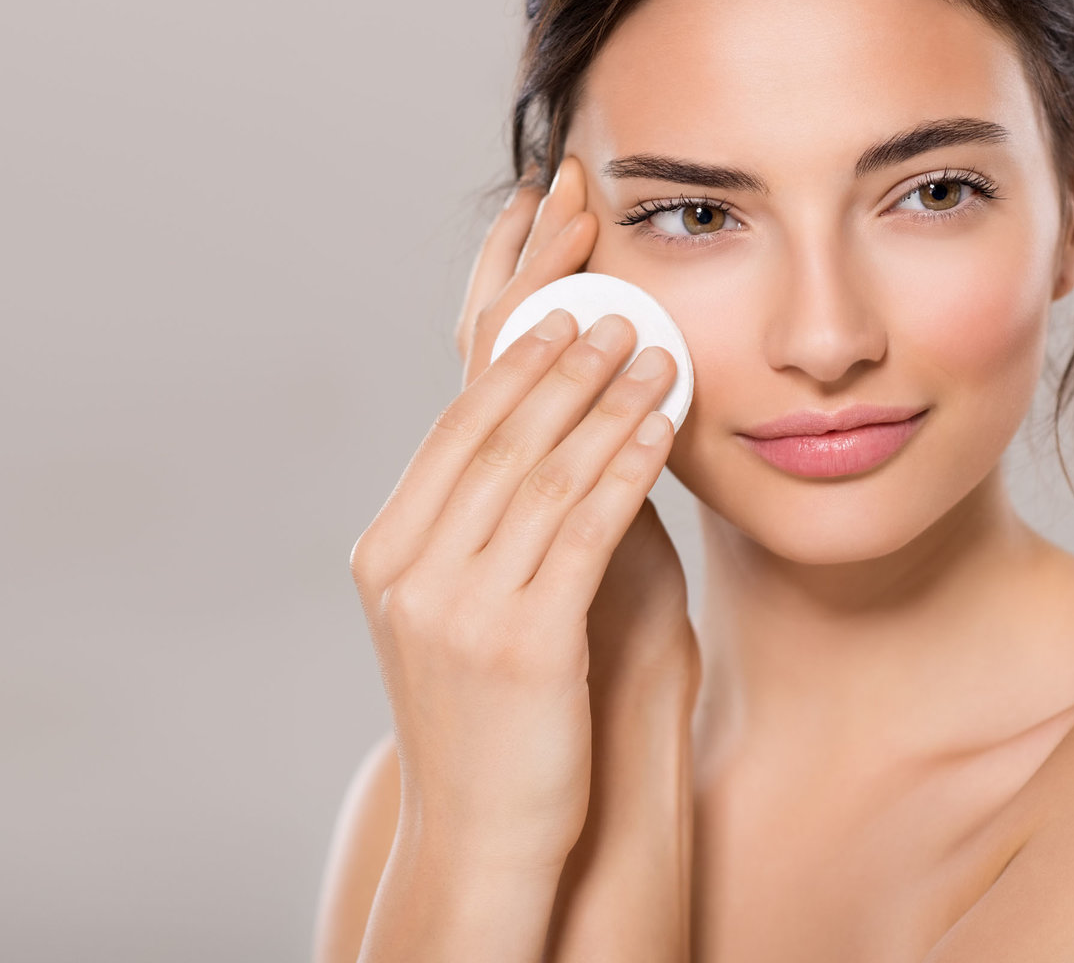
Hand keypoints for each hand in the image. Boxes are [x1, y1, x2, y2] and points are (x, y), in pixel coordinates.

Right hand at [349, 154, 689, 875]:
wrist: (487, 836)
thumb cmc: (508, 715)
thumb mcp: (490, 603)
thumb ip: (511, 521)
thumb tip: (565, 428)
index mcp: (393, 549)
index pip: (454, 412)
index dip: (501, 327)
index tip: (541, 257)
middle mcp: (408, 566)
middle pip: (489, 421)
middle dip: (550, 332)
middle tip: (599, 258)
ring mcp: (455, 604)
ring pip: (537, 467)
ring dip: (598, 390)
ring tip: (650, 332)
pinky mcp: (518, 643)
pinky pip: (580, 528)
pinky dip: (623, 464)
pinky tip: (661, 419)